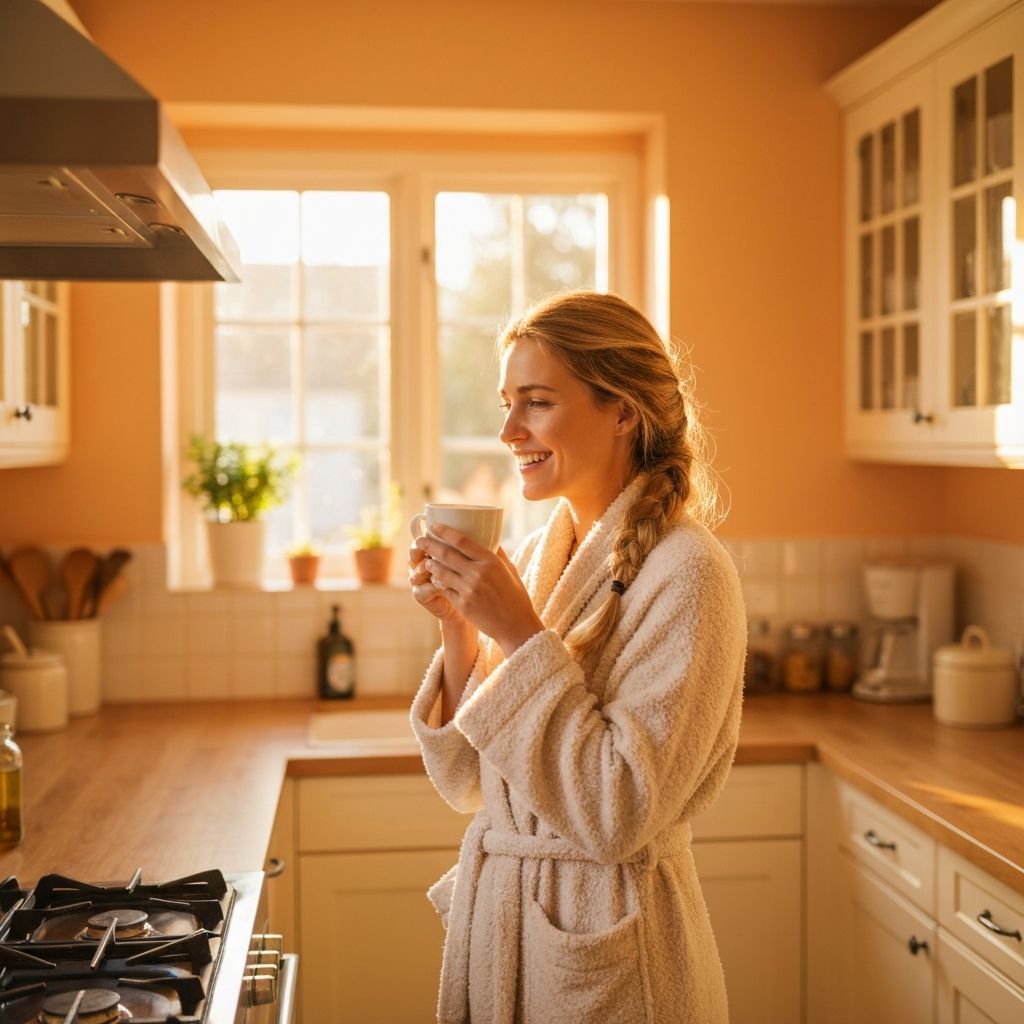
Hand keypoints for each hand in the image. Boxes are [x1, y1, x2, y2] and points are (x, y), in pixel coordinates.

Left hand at [416, 524, 543, 655]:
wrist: (515, 626)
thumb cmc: (515, 596)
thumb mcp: (510, 570)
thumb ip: (497, 553)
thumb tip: (489, 538)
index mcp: (491, 561)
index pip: (462, 541)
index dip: (445, 532)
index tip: (434, 526)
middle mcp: (478, 574)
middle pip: (446, 554)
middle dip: (430, 545)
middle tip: (419, 540)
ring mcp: (468, 590)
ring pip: (441, 572)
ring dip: (431, 564)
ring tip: (426, 560)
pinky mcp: (462, 605)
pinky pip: (444, 589)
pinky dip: (438, 582)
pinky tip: (435, 578)